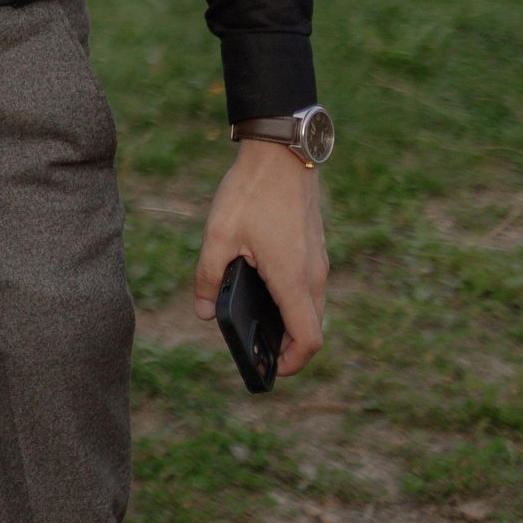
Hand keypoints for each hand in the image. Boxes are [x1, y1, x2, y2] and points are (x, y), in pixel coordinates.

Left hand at [194, 139, 328, 375]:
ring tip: (255, 321)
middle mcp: (313, 274)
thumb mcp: (217, 235)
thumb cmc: (250, 193)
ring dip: (290, 321)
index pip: (309, 338)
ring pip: (311, 307)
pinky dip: (292, 300)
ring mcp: (318, 261)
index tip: (272, 369)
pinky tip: (261, 288)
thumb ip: (208, 277)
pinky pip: (309, 287)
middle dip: (287, 345)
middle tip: (256, 349)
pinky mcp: (315, 248)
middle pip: (311, 327)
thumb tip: (204, 313)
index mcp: (292, 278)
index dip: (293, 362)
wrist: (282, 152)